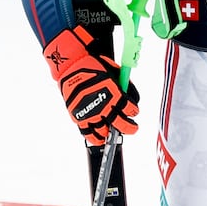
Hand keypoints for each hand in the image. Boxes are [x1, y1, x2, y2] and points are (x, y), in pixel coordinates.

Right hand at [44, 27, 139, 144]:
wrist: (72, 66)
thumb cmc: (95, 67)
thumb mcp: (115, 73)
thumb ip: (124, 86)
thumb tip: (133, 98)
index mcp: (115, 95)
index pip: (131, 110)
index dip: (134, 111)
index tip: (133, 111)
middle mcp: (104, 107)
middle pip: (122, 125)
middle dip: (130, 128)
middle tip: (133, 128)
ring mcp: (91, 113)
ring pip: (105, 132)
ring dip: (112, 133)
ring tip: (113, 133)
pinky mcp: (79, 117)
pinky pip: (88, 133)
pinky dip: (95, 138)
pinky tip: (100, 139)